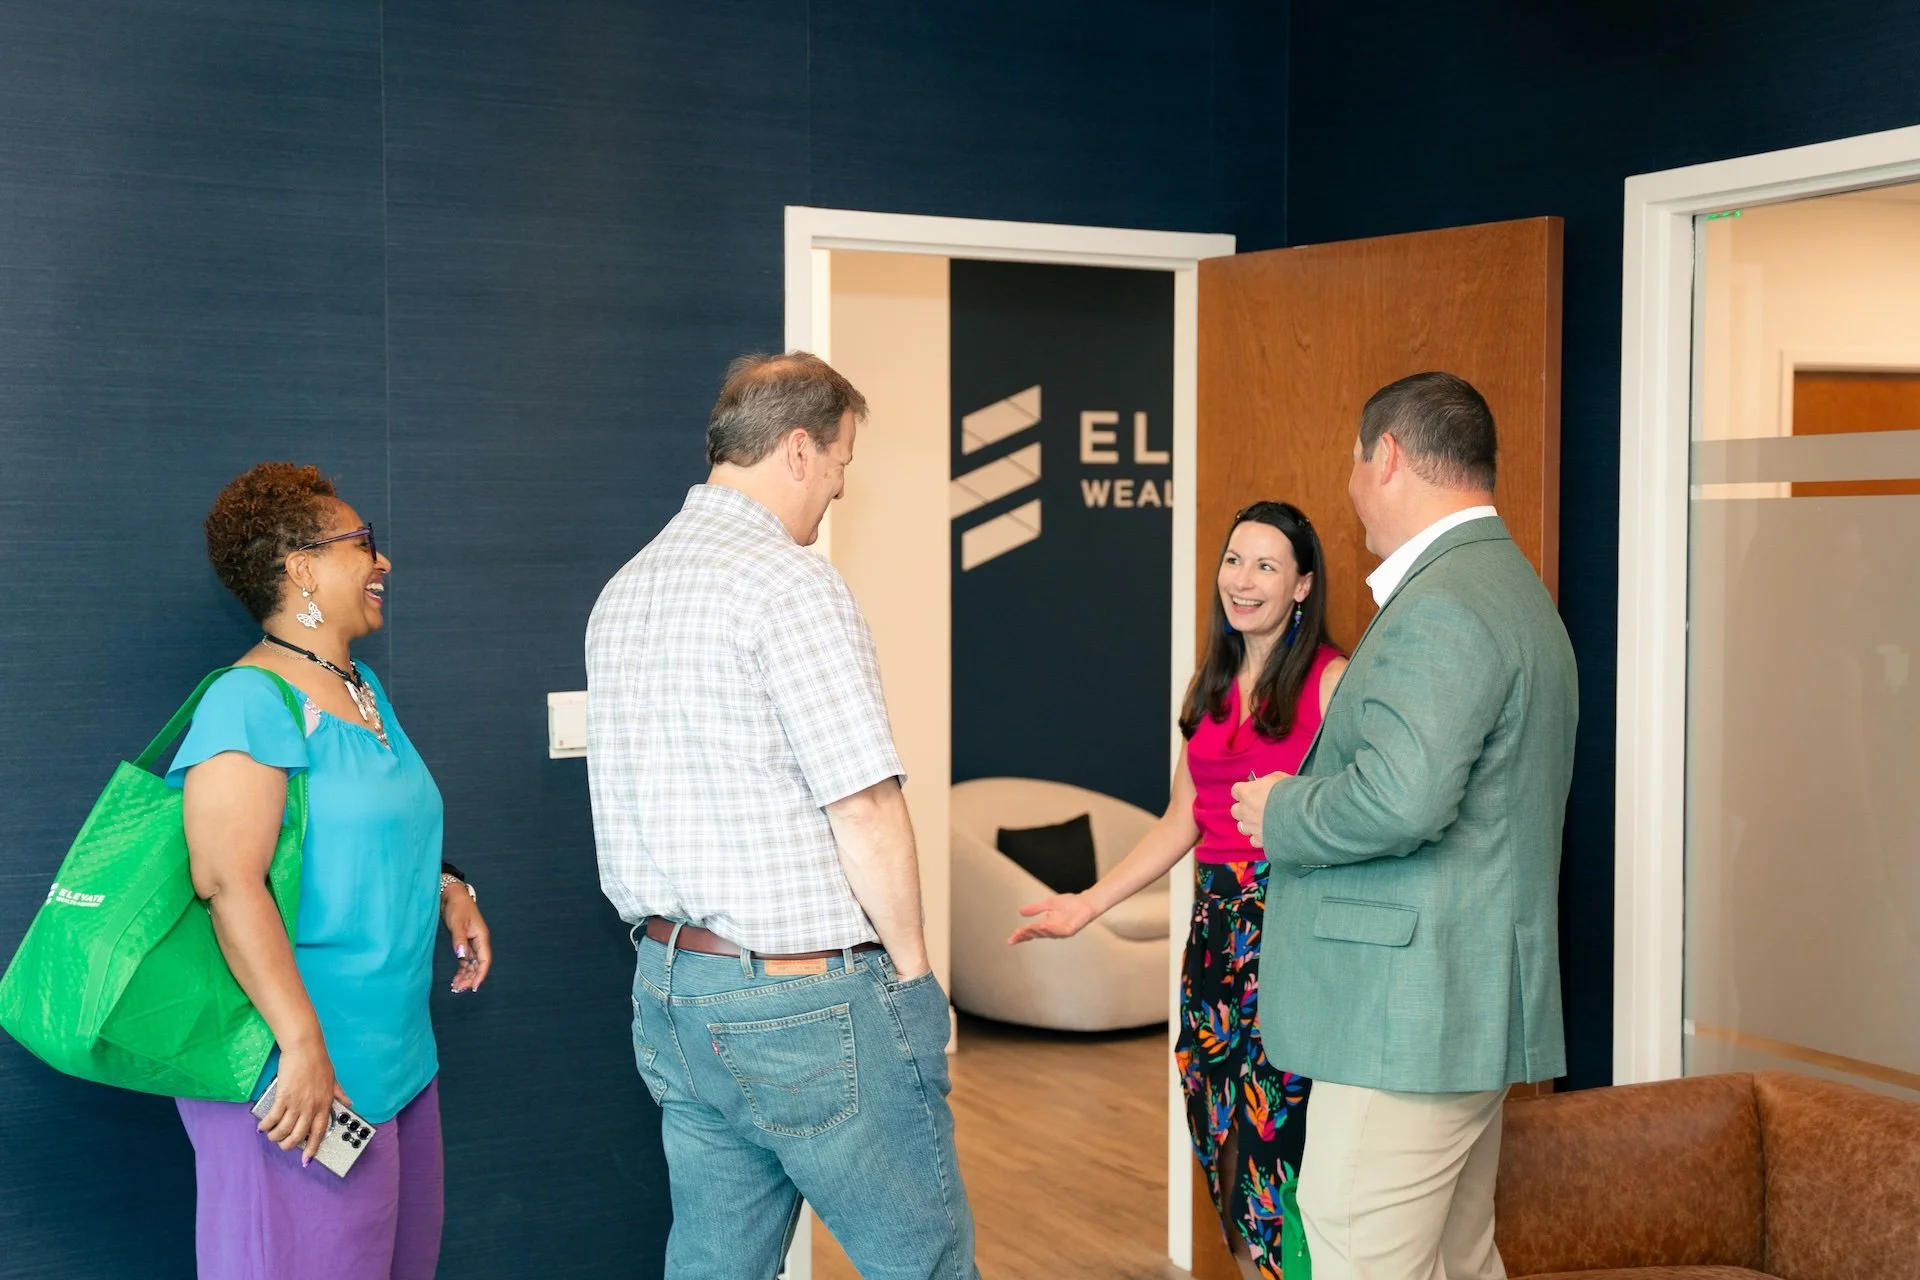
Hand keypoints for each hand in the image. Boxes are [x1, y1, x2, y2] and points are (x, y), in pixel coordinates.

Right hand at [259, 1039, 351, 1164]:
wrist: (305, 1049)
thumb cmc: (318, 1062)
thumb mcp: (333, 1080)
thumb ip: (339, 1094)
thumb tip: (349, 1102)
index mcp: (324, 1104)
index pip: (319, 1132)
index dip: (312, 1148)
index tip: (307, 1160)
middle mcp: (312, 1107)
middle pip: (298, 1135)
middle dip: (288, 1145)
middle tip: (282, 1145)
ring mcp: (297, 1103)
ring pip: (285, 1130)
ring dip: (276, 1136)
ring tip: (271, 1135)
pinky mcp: (284, 1097)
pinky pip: (273, 1118)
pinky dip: (267, 1125)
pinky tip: (263, 1127)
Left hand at [442, 884, 492, 992]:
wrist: (452, 896)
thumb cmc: (457, 907)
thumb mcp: (457, 923)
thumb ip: (459, 940)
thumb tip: (461, 956)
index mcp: (482, 937)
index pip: (485, 960)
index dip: (481, 975)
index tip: (474, 987)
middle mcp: (479, 943)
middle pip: (479, 965)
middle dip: (471, 979)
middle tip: (458, 989)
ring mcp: (472, 944)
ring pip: (472, 965)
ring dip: (465, 977)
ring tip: (455, 987)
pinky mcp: (464, 944)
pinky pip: (465, 962)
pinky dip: (461, 971)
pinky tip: (455, 979)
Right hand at [1009, 893, 1096, 943]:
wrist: (1086, 902)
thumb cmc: (1069, 903)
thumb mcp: (1048, 904)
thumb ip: (1035, 908)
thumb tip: (1020, 912)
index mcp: (1047, 925)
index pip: (1032, 932)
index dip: (1022, 936)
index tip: (1011, 940)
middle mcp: (1053, 931)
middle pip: (1037, 934)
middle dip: (1027, 934)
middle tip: (1017, 934)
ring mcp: (1062, 931)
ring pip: (1047, 933)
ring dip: (1037, 931)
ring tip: (1027, 929)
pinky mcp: (1070, 930)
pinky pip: (1060, 931)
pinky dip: (1051, 929)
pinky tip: (1044, 926)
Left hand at [1229, 772, 1290, 849]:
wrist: (1299, 813)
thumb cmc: (1289, 793)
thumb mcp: (1278, 778)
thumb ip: (1266, 781)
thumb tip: (1263, 784)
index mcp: (1247, 792)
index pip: (1236, 790)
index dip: (1244, 791)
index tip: (1251, 791)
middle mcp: (1245, 810)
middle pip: (1236, 810)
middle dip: (1244, 809)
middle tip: (1256, 807)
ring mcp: (1251, 826)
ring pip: (1242, 827)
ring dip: (1249, 824)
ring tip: (1261, 822)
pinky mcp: (1260, 839)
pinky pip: (1254, 841)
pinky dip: (1259, 838)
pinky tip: (1267, 834)